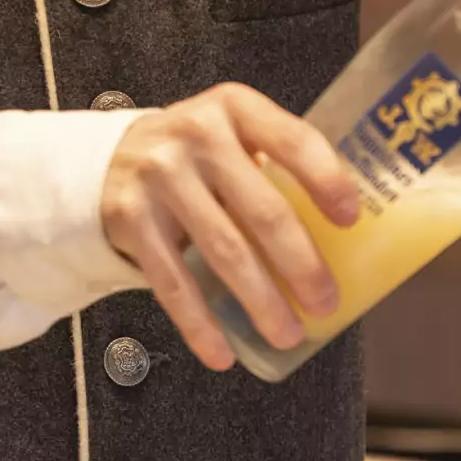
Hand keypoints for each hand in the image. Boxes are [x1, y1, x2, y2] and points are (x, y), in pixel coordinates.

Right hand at [99, 83, 360, 369]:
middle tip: (325, 302)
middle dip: (301, 264)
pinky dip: (200, 324)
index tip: (351, 220)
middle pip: (262, 209)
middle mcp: (196, 135)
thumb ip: (276, 166)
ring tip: (287, 334)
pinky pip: (172, 281)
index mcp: (236, 107)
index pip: (293, 140)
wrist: (109, 159)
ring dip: (260, 301)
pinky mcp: (130, 217)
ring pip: (222, 251)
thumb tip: (349, 238)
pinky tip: (222, 352)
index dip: (327, 180)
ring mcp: (160, 175)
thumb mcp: (234, 136)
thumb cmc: (198, 156)